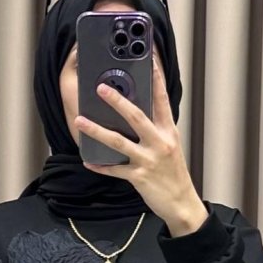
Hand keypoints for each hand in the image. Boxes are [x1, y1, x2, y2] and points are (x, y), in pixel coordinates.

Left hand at [75, 53, 207, 233]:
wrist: (182, 203)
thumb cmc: (174, 174)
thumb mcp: (170, 147)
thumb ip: (156, 130)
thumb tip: (135, 114)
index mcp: (169, 132)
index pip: (161, 100)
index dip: (156, 79)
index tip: (148, 59)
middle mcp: (159, 143)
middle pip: (136, 117)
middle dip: (117, 101)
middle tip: (100, 88)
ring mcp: (148, 160)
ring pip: (119, 142)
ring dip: (97, 130)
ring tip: (80, 121)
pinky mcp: (139, 177)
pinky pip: (115, 170)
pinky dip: (101, 166)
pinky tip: (88, 161)